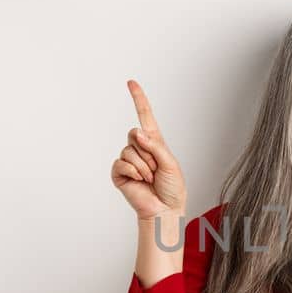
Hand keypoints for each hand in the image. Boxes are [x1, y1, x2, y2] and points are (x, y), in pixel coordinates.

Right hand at [111, 80, 186, 219]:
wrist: (165, 209)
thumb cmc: (172, 188)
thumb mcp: (170, 162)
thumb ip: (154, 145)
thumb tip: (137, 131)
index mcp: (154, 142)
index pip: (144, 116)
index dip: (138, 99)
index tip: (131, 83)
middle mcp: (139, 148)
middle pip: (135, 134)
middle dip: (148, 153)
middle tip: (156, 169)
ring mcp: (128, 161)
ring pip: (129, 151)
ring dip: (143, 166)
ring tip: (150, 178)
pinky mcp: (119, 173)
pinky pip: (121, 163)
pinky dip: (133, 172)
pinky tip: (140, 181)